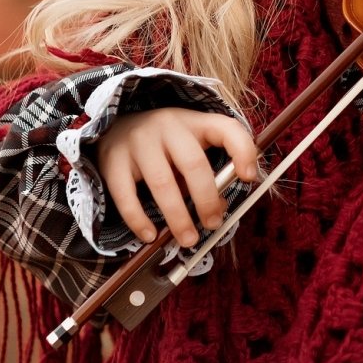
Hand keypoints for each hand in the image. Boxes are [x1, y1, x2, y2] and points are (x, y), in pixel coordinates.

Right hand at [94, 108, 259, 247]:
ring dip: (178, 216)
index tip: (249, 177)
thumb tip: (219, 210)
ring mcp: (139, 142)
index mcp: (195, 122)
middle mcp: (168, 127)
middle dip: (207, 199)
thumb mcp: (190, 147)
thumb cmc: (165, 144)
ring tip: (188, 239)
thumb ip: (207, 174)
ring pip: (162, 183)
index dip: (243, 152)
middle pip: (193, 164)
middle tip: (213, 224)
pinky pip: (126, 194)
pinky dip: (138, 219)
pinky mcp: (112, 160)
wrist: (116, 125)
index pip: (227, 129)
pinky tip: (150, 236)